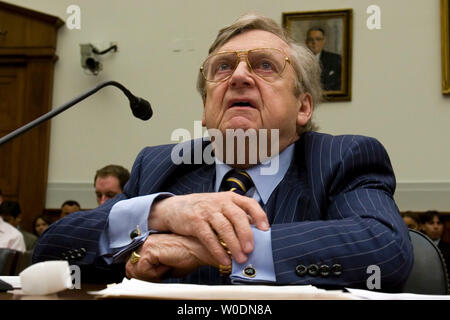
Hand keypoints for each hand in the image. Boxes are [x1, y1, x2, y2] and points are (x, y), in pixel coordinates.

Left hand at [125, 233, 219, 280]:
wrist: (201, 251)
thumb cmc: (188, 258)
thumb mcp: (166, 266)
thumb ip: (151, 270)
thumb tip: (139, 278)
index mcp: (148, 243)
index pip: (132, 263)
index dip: (142, 275)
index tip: (158, 276)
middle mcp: (145, 242)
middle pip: (130, 267)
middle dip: (144, 277)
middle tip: (162, 274)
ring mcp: (146, 244)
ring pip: (134, 270)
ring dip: (150, 276)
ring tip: (166, 268)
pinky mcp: (149, 249)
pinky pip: (142, 270)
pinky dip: (155, 274)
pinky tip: (168, 265)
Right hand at [148, 192, 268, 265]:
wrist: (175, 207)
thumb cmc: (203, 209)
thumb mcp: (221, 206)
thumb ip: (237, 215)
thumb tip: (257, 232)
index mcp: (230, 198)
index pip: (249, 203)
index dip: (259, 215)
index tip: (265, 229)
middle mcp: (220, 202)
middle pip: (237, 216)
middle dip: (246, 234)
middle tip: (251, 249)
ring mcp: (207, 211)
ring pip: (224, 227)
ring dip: (234, 245)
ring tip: (240, 258)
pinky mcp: (195, 221)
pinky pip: (209, 237)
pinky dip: (218, 250)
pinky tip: (224, 260)